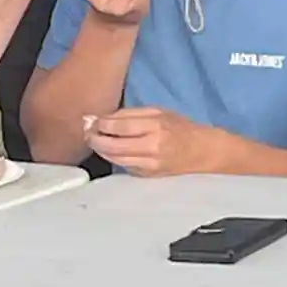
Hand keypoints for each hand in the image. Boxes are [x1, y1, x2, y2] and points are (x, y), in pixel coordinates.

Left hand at [85, 107, 207, 175]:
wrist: (201, 151)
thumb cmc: (180, 126)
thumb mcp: (158, 111)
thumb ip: (130, 114)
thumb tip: (103, 118)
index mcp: (155, 127)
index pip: (120, 127)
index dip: (101, 124)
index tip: (91, 120)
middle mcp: (152, 148)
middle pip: (114, 146)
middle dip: (95, 139)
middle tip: (86, 132)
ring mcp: (149, 164)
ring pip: (116, 159)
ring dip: (100, 150)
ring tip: (93, 140)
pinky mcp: (148, 175)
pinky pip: (124, 166)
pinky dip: (113, 158)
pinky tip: (108, 150)